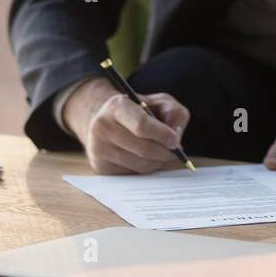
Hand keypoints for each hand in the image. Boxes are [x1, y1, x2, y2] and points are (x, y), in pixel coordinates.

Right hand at [69, 77, 191, 174]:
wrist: (108, 120)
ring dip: (159, 161)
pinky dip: (147, 168)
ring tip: (164, 152)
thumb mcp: (160, 102)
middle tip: (176, 150)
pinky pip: (133, 174)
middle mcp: (102, 127)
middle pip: (143, 149)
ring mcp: (99, 149)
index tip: (176, 141)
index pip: (141, 125)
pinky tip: (148, 157)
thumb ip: (174, 114)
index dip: (162, 135)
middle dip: (165, 152)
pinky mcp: (101, 167)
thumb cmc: (139, 110)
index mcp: (116, 106)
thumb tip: (176, 136)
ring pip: (140, 164)